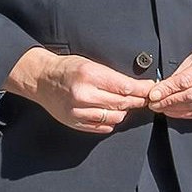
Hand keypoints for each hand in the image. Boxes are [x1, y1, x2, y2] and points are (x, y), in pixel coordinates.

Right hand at [8, 49, 150, 133]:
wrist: (41, 79)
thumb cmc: (67, 69)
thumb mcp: (90, 64)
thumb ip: (112, 77)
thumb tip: (137, 86)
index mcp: (89, 75)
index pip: (124, 87)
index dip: (141, 90)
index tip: (150, 89)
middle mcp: (83, 95)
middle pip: (122, 103)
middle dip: (137, 101)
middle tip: (145, 99)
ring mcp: (78, 111)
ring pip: (115, 117)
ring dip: (124, 111)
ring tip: (124, 104)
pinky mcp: (74, 122)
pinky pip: (102, 127)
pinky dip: (110, 121)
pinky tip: (110, 113)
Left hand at [147, 44, 191, 119]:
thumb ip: (181, 72)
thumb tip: (162, 88)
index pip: (187, 80)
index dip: (168, 89)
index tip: (154, 95)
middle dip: (169, 101)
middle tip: (155, 104)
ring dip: (176, 110)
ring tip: (162, 108)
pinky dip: (186, 114)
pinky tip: (175, 112)